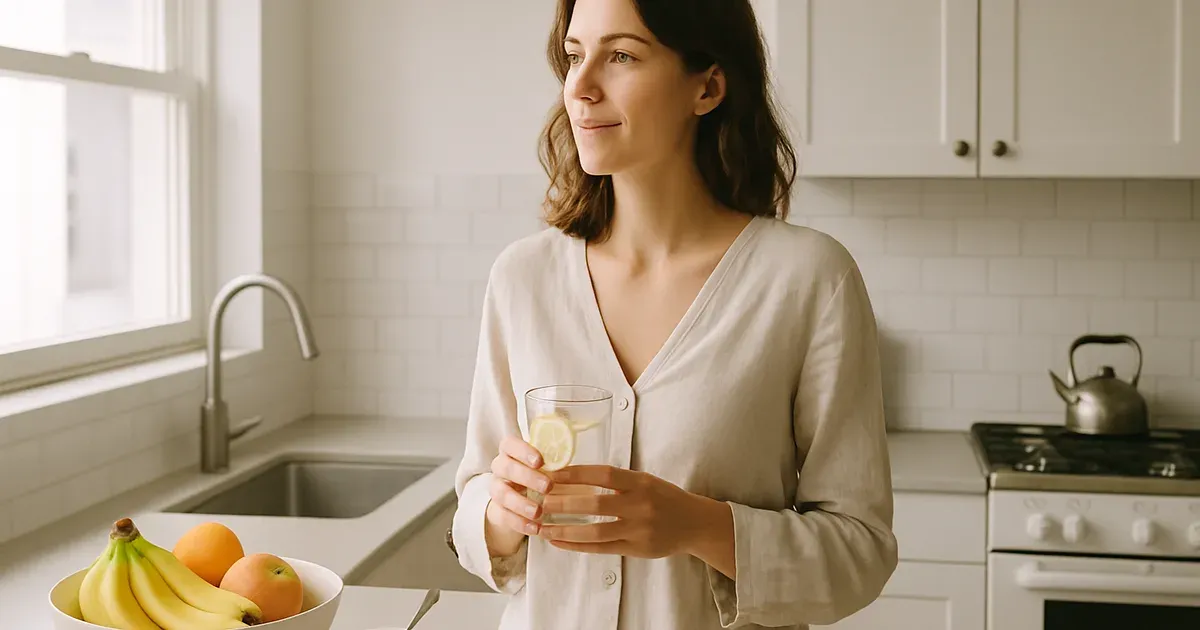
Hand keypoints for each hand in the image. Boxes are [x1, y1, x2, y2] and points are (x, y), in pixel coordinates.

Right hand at [484, 436, 554, 554]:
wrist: (520, 500)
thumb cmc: (539, 475)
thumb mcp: (546, 467)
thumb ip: (553, 463)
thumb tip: (573, 466)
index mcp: (512, 451)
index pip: (510, 444)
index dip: (523, 451)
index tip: (540, 461)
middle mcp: (500, 467)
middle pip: (505, 467)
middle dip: (527, 477)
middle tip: (548, 486)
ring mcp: (497, 488)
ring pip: (502, 493)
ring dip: (521, 503)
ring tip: (538, 512)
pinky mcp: (497, 509)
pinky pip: (504, 516)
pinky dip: (520, 523)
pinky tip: (535, 528)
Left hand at [537, 465, 728, 560]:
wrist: (694, 523)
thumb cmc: (664, 497)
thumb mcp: (645, 480)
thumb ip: (617, 480)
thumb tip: (574, 475)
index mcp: (641, 482)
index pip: (603, 474)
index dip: (575, 473)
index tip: (551, 474)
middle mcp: (640, 505)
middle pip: (594, 504)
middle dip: (563, 503)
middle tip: (537, 501)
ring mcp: (638, 530)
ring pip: (594, 532)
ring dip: (564, 530)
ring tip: (541, 527)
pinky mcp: (636, 549)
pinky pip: (601, 549)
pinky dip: (576, 545)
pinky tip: (558, 541)